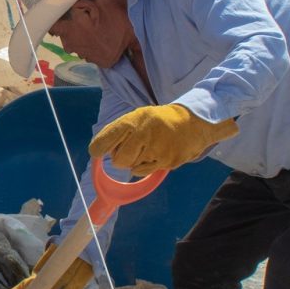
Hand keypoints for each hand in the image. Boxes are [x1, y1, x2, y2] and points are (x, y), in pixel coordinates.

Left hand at [88, 103, 237, 176]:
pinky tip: (156, 154)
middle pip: (118, 160)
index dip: (98, 149)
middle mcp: (143, 133)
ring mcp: (156, 148)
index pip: (105, 139)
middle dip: (121, 159)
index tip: (97, 153)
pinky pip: (144, 172)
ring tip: (149, 148)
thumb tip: (97, 150)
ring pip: (131, 167)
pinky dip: (146, 167)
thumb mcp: (138, 117)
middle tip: (131, 150)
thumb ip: (118, 131)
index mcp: (133, 120)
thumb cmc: (158, 121)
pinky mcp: (167, 161)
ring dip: (136, 161)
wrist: (192, 123)